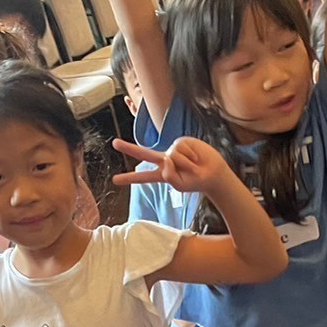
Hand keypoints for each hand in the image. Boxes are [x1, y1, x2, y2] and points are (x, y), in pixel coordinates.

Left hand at [112, 137, 231, 195]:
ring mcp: (172, 150)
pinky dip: (190, 156)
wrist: (212, 173)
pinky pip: (181, 148)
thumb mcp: (179, 185)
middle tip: (114, 143)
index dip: (129, 178)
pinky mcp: (181, 141)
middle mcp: (165, 160)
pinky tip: (196, 158)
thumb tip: (164, 158)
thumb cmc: (196, 181)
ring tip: (193, 167)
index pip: (143, 177)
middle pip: (143, 154)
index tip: (114, 180)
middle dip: (128, 148)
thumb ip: (168, 174)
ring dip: (185, 164)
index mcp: (162, 174)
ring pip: (172, 156)